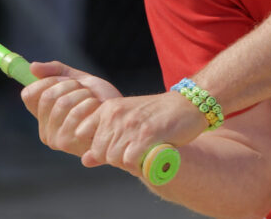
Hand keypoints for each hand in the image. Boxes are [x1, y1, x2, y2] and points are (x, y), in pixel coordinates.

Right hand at [20, 61, 120, 157]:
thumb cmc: (98, 100)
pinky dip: (90, 104)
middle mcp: (45, 132)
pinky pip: (75, 113)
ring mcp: (56, 139)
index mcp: (43, 117)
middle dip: (70, 85)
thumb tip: (32, 66)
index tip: (65, 79)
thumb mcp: (76, 79)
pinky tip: (98, 109)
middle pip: (46, 96)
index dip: (48, 81)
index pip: (29, 94)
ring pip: (61, 103)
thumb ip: (55, 71)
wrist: (122, 117)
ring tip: (92, 100)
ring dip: (82, 94)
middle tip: (83, 90)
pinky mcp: (69, 144)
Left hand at [80, 90, 207, 177]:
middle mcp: (116, 114)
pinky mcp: (147, 135)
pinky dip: (138, 166)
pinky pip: (129, 162)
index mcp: (109, 108)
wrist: (187, 105)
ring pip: (114, 158)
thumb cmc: (156, 115)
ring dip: (128, 163)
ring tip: (143, 153)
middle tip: (134, 151)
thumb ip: (104, 140)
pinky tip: (148, 158)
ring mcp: (131, 124)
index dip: (98, 147)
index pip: (83, 134)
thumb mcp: (126, 121)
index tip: (115, 145)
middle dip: (115, 158)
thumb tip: (85, 161)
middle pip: (100, 151)